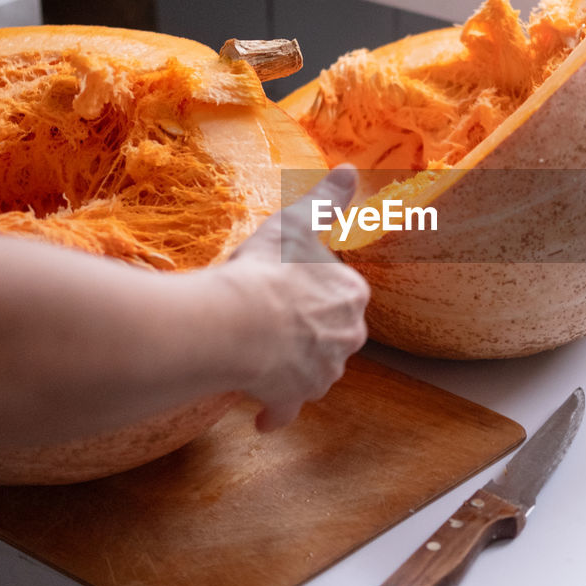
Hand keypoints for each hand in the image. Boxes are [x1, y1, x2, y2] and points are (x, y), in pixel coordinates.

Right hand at [225, 164, 369, 430]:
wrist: (233, 323)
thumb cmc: (265, 270)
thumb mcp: (296, 223)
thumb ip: (326, 201)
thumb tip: (351, 170)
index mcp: (352, 295)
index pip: (341, 291)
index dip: (311, 286)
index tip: (289, 283)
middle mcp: (347, 336)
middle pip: (331, 332)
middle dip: (308, 329)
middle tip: (273, 317)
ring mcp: (323, 370)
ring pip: (312, 369)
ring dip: (293, 365)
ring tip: (262, 354)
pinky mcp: (294, 396)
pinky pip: (287, 407)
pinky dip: (276, 411)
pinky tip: (262, 416)